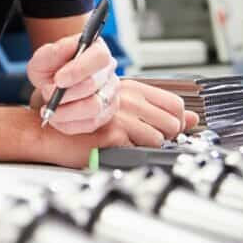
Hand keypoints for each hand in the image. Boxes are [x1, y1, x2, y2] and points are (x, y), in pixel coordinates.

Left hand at [27, 33, 118, 133]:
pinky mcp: (106, 114)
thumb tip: (68, 51)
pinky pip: (90, 124)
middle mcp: (108, 71)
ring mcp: (110, 94)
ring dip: (66, 110)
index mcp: (97, 49)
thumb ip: (53, 53)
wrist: (52, 87)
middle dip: (66, 93)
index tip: (58, 80)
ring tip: (50, 107)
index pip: (99, 57)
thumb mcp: (43, 58)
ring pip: (94, 107)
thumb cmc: (50, 69)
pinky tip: (55, 117)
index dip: (79, 69)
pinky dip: (68, 124)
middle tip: (47, 94)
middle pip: (94, 84)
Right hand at [33, 88, 198, 167]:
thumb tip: (191, 118)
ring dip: (146, 146)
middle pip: (171, 123)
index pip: (174, 103)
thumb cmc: (79, 117)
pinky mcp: (113, 135)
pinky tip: (116, 149)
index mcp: (131, 88)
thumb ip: (154, 109)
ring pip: (157, 139)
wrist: (50, 128)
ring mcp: (121, 116)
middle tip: (145, 139)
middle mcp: (128, 98)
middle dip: (165, 136)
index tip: (170, 129)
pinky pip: (138, 150)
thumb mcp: (119, 104)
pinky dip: (131, 154)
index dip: (177, 121)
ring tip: (127, 145)